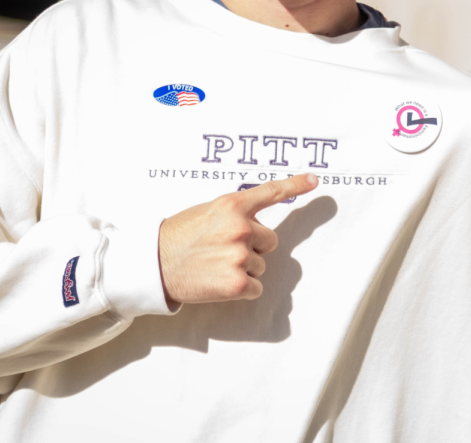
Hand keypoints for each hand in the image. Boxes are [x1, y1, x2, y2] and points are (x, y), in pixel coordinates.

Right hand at [157, 173, 318, 304]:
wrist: (155, 265)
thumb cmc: (179, 237)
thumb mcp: (208, 212)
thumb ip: (235, 213)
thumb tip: (258, 224)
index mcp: (232, 205)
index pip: (270, 192)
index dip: (295, 184)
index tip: (315, 180)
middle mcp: (241, 228)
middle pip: (270, 240)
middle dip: (253, 247)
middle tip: (222, 250)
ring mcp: (240, 256)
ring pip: (261, 265)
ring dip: (244, 268)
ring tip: (214, 265)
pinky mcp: (238, 284)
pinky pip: (256, 288)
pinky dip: (242, 289)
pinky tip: (219, 282)